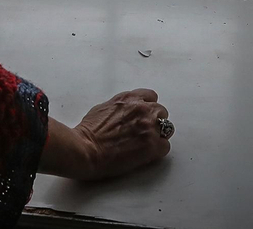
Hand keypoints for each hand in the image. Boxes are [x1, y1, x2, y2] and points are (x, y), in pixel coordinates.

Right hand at [39, 89, 171, 180]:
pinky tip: (146, 155)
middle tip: (144, 132)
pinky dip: (157, 150)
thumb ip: (120, 107)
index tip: (144, 115)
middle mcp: (142, 109)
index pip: (151, 96)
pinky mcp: (152, 146)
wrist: (86, 149)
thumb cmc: (88, 131)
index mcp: (129, 98)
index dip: (148, 107)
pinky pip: (165, 146)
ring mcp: (149, 127)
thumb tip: (124, 114)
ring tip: (146, 144)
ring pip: (167, 128)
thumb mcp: (103, 108)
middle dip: (154, 121)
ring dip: (158, 134)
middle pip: (161, 111)